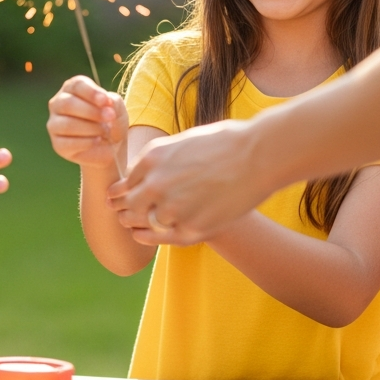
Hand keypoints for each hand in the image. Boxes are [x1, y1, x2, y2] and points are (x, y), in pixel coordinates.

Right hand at [47, 75, 127, 170]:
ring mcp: (55, 124)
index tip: (105, 101)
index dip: (91, 92)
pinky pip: (68, 143)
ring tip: (104, 131)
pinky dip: (87, 142)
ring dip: (91, 128)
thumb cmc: (111, 121)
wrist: (111, 146)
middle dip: (92, 111)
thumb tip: (106, 102)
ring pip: (67, 124)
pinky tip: (98, 140)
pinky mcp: (58, 144)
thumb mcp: (117, 109)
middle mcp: (58, 104)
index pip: (76, 85)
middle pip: (68, 103)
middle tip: (110, 117)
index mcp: (71, 89)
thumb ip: (113, 102)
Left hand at [106, 119, 267, 245]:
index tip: (123, 196)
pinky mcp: (192, 227)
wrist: (257, 156)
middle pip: (130, 204)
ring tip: (138, 223)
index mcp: (152, 158)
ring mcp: (173, 208)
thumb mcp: (182, 141)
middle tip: (124, 213)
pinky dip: (151, 237)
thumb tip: (143, 172)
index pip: (125, 182)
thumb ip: (160, 158)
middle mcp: (156, 184)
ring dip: (143, 222)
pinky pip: (164, 237)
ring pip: (146, 222)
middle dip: (128, 209)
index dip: (123, 191)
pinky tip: (140, 236)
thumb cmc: (225, 143)